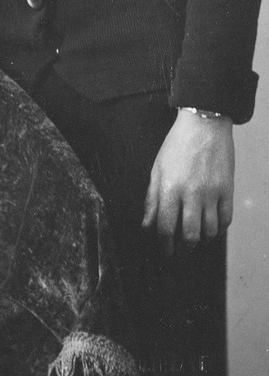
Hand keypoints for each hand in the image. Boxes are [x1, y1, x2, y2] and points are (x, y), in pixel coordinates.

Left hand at [141, 109, 233, 253]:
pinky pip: (226, 219)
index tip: (165, 251)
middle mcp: (191, 193)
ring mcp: (212, 192)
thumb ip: (152, 198)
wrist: (204, 124)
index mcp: (170, 187)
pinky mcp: (227, 189)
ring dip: (203, 240)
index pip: (166, 226)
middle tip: (182, 248)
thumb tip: (146, 224)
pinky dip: (220, 229)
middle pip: (190, 234)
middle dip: (185, 247)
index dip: (164, 244)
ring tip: (197, 238)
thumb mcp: (157, 168)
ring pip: (210, 231)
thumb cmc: (177, 144)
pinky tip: (213, 227)